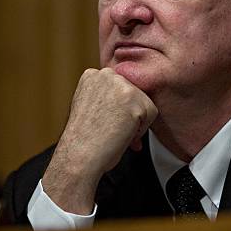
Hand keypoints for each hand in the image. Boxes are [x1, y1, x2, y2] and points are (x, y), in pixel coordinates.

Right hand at [42, 68, 157, 213]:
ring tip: (116, 131)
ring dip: (136, 122)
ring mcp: (120, 85)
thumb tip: (129, 101)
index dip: (118, 108)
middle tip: (113, 129)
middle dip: (129, 114)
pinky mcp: (133, 98)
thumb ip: (106, 96)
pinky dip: (141, 129)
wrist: (79, 155)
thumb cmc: (83, 138)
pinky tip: (122, 134)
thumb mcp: (89, 105)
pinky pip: (151, 114)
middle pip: (134, 93)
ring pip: (144, 103)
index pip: (121, 87)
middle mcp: (106, 74)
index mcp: (93, 75)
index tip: (107, 120)